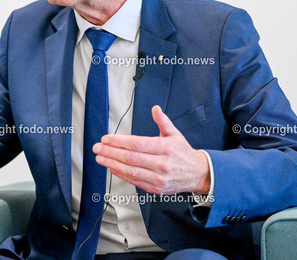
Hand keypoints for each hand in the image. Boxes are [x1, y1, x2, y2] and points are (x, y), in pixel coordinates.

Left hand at [93, 105, 209, 193]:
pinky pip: (135, 181)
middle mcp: (162, 164)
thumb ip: (163, 121)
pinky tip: (112, 167)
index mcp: (166, 148)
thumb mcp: (175, 134)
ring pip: (131, 171)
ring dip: (112, 164)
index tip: (106, 139)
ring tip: (100, 158)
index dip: (119, 142)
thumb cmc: (183, 153)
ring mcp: (159, 178)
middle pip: (131, 158)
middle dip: (111, 152)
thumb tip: (155, 109)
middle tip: (98, 148)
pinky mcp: (156, 188)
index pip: (137, 144)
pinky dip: (121, 174)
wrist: (197, 174)